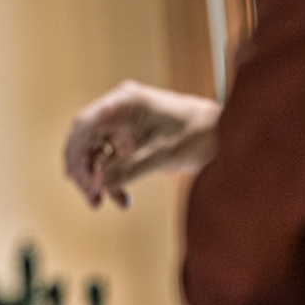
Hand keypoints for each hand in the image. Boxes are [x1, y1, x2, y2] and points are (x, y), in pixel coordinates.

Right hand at [64, 81, 220, 208]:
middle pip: (84, 139)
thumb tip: (99, 183)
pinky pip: (110, 159)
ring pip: (94, 152)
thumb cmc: (203, 133)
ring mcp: (125, 124)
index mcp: (125, 102)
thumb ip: (128, 168)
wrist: (228, 134)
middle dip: (85, 170)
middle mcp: (120, 110)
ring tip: (101, 201)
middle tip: (91, 196)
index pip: (84, 124)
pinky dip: (111, 178)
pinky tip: (120, 196)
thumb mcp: (163, 155)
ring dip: (96, 178)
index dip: (75, 153)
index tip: (77, 179)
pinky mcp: (131, 139)